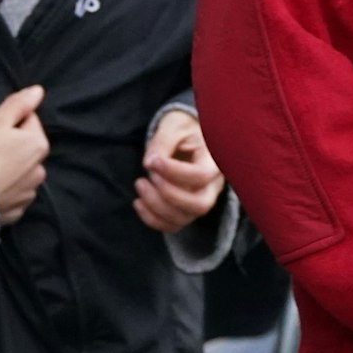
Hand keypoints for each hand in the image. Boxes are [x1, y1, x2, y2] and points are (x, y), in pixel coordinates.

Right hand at [0, 85, 47, 226]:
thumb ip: (19, 104)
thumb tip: (39, 90)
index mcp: (38, 145)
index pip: (28, 120)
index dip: (9, 121)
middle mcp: (39, 170)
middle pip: (25, 148)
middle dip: (11, 146)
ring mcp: (27, 194)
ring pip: (19, 173)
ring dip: (9, 170)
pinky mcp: (15, 212)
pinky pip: (12, 195)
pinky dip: (3, 190)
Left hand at [135, 109, 224, 233]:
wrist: (187, 136)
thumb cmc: (183, 128)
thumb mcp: (173, 125)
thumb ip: (162, 142)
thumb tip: (149, 164)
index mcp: (214, 161)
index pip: (200, 176)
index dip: (174, 172)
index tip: (153, 161)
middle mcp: (212, 185)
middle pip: (199, 205)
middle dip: (168, 195)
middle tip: (148, 176)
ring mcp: (200, 200)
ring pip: (184, 218)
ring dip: (156, 206)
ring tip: (140, 184)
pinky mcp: (186, 210)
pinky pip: (173, 226)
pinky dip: (152, 220)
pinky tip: (138, 203)